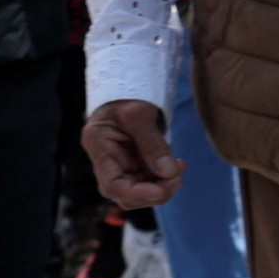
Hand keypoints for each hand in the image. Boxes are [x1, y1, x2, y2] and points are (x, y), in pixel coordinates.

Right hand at [85, 93, 179, 210]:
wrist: (131, 83)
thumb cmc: (129, 91)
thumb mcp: (139, 112)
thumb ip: (152, 143)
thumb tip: (168, 173)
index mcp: (98, 146)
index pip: (112, 185)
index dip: (137, 194)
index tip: (161, 190)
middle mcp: (107, 160)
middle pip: (126, 193)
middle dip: (154, 192)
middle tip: (177, 177)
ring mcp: (121, 162)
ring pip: (140, 190)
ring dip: (162, 186)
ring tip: (179, 169)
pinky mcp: (134, 161)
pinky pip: (149, 179)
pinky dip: (164, 178)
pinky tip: (177, 166)